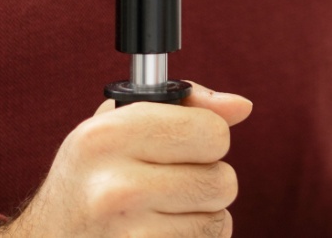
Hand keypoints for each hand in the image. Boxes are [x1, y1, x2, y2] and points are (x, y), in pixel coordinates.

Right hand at [0, 84, 253, 237]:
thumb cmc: (90, 176)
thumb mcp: (116, 125)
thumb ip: (183, 106)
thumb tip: (241, 107)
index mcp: (108, 138)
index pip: (212, 132)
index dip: (207, 136)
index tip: (185, 143)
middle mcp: (116, 188)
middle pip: (222, 180)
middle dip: (206, 179)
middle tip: (170, 180)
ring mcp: (129, 236)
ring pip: (218, 219)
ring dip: (201, 214)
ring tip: (161, 209)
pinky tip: (162, 232)